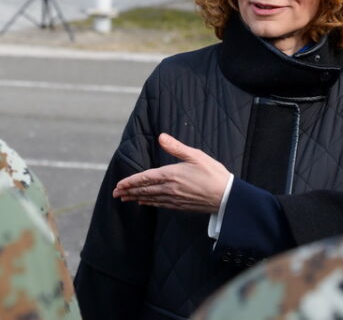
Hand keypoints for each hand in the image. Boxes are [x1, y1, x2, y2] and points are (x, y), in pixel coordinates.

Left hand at [113, 133, 230, 212]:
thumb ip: (176, 147)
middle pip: (145, 189)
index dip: (131, 181)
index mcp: (172, 174)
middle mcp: (170, 188)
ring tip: (125, 198)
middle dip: (129, 191)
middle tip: (116, 193)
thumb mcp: (196, 156)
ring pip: (150, 198)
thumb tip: (161, 137)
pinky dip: (150, 203)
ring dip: (136, 197)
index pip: (145, 178)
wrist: (226, 197)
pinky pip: (160, 204)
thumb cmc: (213, 174)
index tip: (119, 184)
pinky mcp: (180, 206)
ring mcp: (175, 198)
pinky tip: (144, 202)